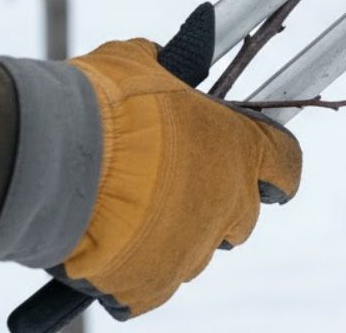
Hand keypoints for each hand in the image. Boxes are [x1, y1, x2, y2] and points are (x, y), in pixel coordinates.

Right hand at [52, 39, 301, 319]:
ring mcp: (192, 249)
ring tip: (127, 210)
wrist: (60, 161)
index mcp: (239, 148)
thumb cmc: (106, 104)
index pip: (285, 162)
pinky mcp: (150, 286)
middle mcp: (227, 204)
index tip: (267, 168)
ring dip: (173, 233)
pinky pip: (153, 286)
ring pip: (196, 248)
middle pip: (242, 214)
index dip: (275, 164)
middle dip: (217, 201)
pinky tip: (108, 247)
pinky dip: (136, 271)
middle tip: (175, 183)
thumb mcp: (141, 64)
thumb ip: (164, 66)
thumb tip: (161, 58)